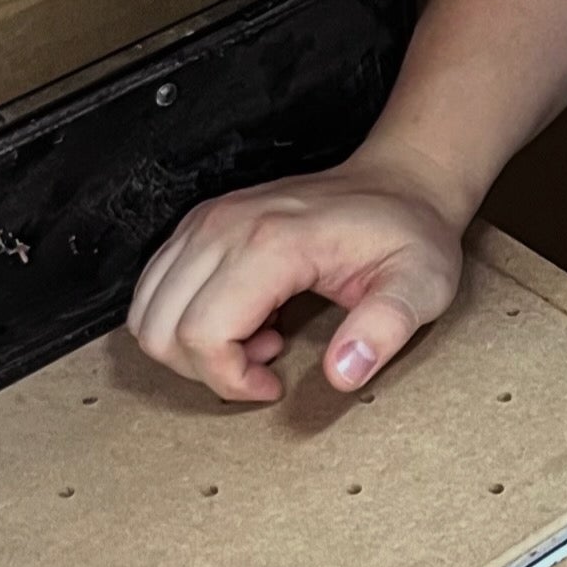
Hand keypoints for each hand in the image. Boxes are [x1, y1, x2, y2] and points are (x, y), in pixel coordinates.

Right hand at [127, 153, 467, 403]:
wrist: (399, 181)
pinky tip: (246, 317)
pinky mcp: (201, 224)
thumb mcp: (420, 286)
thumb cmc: (407, 232)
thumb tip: (343, 372)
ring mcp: (206, 221)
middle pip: (160, 328)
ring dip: (193, 344)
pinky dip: (187, 318)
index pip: (202, 334)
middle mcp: (224, 226)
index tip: (274, 385)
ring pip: (147, 311)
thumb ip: (384, 329)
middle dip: (205, 368)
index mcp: (271, 243)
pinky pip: (158, 289)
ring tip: (257, 339)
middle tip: (265, 363)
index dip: (230, 379)